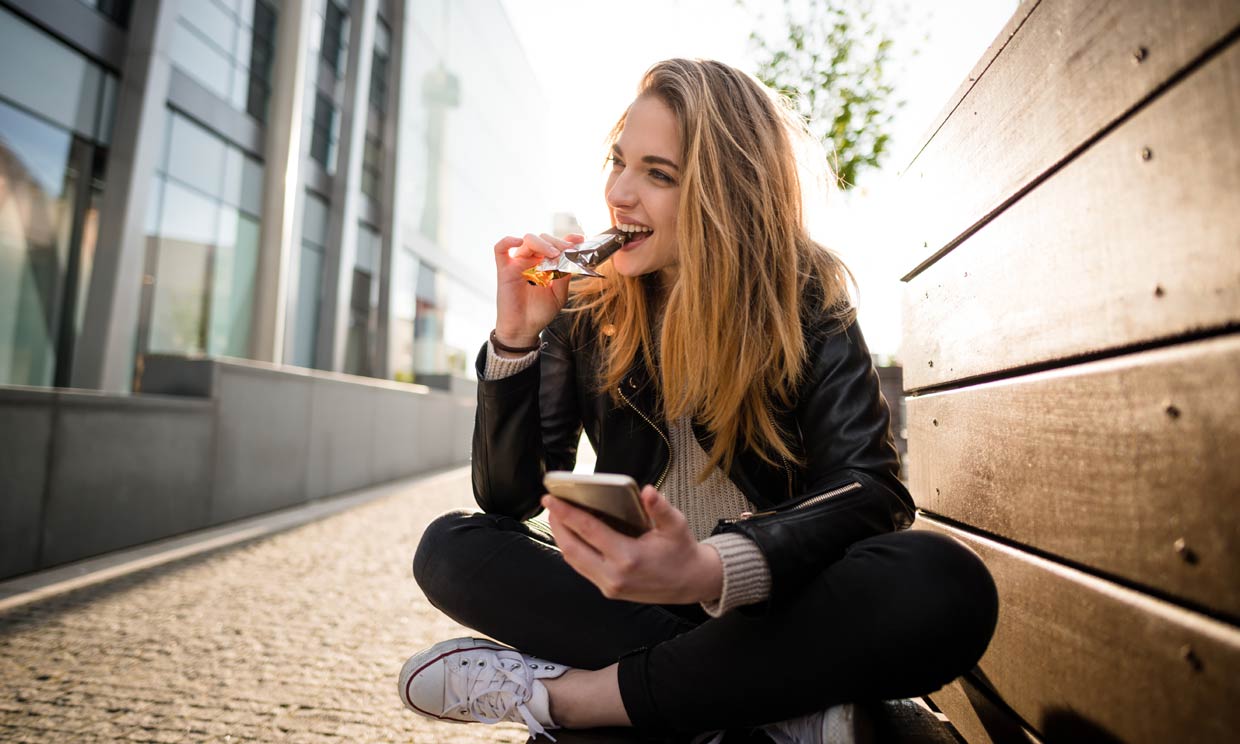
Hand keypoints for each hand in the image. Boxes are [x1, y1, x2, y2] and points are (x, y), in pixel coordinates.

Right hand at [493, 232, 584, 347]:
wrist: (524, 329)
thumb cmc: (540, 312)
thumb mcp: (559, 294)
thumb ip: (564, 276)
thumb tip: (569, 258)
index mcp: (546, 264)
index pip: (556, 245)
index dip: (568, 239)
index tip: (580, 239)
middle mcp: (532, 261)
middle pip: (543, 238)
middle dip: (556, 242)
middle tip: (565, 251)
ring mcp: (518, 263)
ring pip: (527, 240)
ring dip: (542, 243)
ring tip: (552, 254)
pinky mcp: (504, 269)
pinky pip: (500, 249)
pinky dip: (508, 241)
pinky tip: (518, 242)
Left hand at [541, 485, 723, 604]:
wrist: (690, 583)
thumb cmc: (682, 551)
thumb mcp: (676, 526)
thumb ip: (660, 508)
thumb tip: (647, 491)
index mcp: (629, 557)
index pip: (588, 531)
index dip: (566, 513)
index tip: (550, 498)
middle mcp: (614, 575)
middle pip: (572, 548)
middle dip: (557, 524)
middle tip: (549, 503)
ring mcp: (609, 586)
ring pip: (573, 560)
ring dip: (561, 537)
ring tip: (557, 515)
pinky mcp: (608, 590)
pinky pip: (582, 568)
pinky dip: (573, 549)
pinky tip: (571, 533)